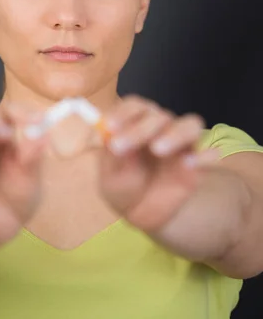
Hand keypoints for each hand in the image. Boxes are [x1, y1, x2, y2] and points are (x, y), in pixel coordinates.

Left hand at [99, 95, 219, 233]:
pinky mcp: (199, 163)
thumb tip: (113, 138)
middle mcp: (161, 127)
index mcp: (136, 123)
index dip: (122, 113)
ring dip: (175, 133)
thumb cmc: (123, 186)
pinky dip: (203, 156)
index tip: (108, 127)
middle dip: (139, 129)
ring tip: (157, 149)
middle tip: (120, 147)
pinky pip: (210, 154)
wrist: (142, 212)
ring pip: (190, 124)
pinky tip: (188, 164)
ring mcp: (182, 143)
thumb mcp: (111, 177)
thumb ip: (114, 158)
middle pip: (158, 116)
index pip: (134, 106)